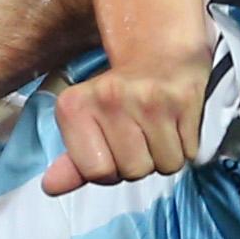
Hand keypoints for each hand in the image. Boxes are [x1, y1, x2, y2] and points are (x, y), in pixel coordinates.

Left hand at [40, 48, 207, 197]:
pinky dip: (185, 146)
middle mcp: (110, 98)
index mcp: (75, 105)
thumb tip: (51, 187)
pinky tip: (173, 123)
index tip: (112, 149)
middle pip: (134, 172)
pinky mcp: (183, 99)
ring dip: (164, 156)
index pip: (97, 172)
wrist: (159, 51)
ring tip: (156, 129)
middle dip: (139, 163)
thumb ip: (72, 161)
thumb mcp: (86, 123)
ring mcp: (149, 98)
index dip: (109, 170)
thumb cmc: (118, 96)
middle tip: (138, 136)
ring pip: (165, 165)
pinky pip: (188, 152)